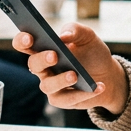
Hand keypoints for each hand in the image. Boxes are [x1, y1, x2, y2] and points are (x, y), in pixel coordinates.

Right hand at [12, 23, 128, 114]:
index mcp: (44, 48)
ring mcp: (51, 85)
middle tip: (54, 55)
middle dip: (42, 59)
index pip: (24, 44)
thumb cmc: (92, 52)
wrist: (108, 74)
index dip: (22, 41)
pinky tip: (98, 86)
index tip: (29, 38)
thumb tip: (63, 35)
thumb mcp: (87, 36)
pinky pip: (68, 99)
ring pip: (47, 86)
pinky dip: (83, 93)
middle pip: (33, 64)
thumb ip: (75, 30)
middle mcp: (43, 68)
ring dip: (60, 80)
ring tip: (75, 75)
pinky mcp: (62, 100)